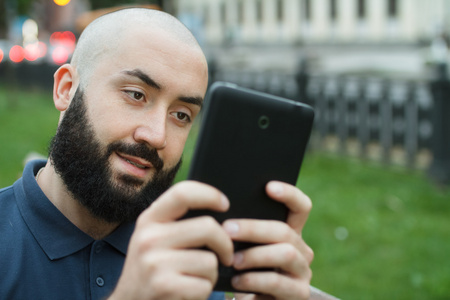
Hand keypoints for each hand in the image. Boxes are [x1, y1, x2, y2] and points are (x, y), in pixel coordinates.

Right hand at [109, 181, 233, 299]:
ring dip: (211, 274)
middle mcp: (149, 238)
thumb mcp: (153, 238)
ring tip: (196, 277)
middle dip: (225, 244)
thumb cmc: (151, 269)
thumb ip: (177, 222)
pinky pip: (205, 284)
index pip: (183, 193)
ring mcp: (155, 263)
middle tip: (226, 255)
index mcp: (149, 219)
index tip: (225, 204)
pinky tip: (189, 292)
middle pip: (208, 227)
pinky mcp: (164, 286)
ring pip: (210, 261)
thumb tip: (220, 214)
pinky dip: (204, 291)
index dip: (209, 194)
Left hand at [224, 181, 313, 299]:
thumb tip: (222, 213)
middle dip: (254, 228)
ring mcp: (303, 273)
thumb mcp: (244, 250)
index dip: (289, 194)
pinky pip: (278, 282)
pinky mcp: (299, 294)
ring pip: (286, 254)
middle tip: (227, 229)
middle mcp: (302, 251)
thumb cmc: (244, 272)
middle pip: (285, 231)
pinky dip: (254, 279)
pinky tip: (237, 280)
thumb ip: (242, 232)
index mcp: (290, 234)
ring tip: (232, 260)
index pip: (301, 208)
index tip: (268, 187)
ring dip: (255, 255)